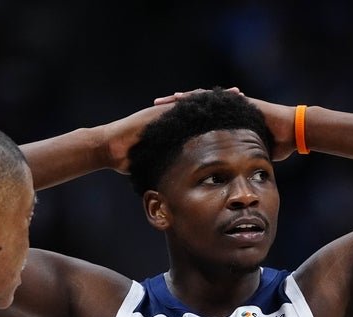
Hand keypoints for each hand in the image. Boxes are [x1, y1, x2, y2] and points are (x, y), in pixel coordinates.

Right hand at [103, 87, 241, 173]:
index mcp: (176, 129)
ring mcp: (165, 112)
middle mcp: (173, 117)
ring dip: (213, 98)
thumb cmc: (131, 159)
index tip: (239, 115)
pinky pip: (180, 104)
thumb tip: (184, 188)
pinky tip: (210, 99)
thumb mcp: (159, 164)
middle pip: (202, 107)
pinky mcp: (158, 112)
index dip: (220, 117)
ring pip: (194, 102)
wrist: (111, 148)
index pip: (203, 121)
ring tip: (233, 93)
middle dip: (222, 102)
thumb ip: (172, 168)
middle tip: (241, 96)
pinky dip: (195, 101)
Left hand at [155, 88, 299, 161]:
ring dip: (178, 102)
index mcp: (226, 126)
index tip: (162, 132)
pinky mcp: (234, 100)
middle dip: (173, 112)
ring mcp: (229, 105)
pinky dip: (195, 98)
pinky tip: (180, 98)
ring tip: (159, 104)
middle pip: (193, 110)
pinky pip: (211, 98)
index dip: (181, 127)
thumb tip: (230, 182)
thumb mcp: (251, 156)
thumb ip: (239, 163)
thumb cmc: (277, 145)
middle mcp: (225, 114)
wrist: (292, 131)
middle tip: (151, 114)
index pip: (198, 125)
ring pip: (197, 100)